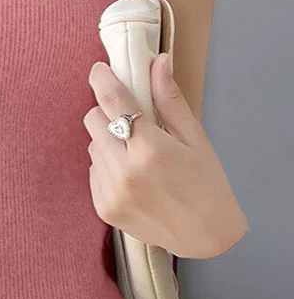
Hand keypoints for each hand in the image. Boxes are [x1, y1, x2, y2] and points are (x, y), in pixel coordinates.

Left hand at [84, 53, 247, 258]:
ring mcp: (111, 191)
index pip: (113, 101)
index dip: (102, 79)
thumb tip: (157, 61)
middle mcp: (125, 171)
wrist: (206, 237)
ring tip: (138, 156)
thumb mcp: (195, 138)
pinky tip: (133, 177)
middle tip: (131, 120)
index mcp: (151, 149)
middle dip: (109, 113)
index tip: (98, 70)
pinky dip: (108, 166)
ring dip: (109, 141)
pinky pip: (94, 170)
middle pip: (93, 120)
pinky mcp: (103, 207)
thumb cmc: (207, 183)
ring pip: (93, 145)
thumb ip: (169, 99)